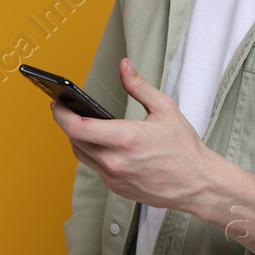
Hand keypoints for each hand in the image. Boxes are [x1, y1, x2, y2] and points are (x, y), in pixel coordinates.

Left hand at [50, 58, 254, 254]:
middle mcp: (115, 161)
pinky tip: (99, 143)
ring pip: (82, 156)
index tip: (57, 103)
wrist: (198, 183)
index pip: (77, 127)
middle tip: (64, 109)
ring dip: (76, 139)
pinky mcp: (117, 188)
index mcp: (125, 139)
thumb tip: (124, 65)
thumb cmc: (184, 146)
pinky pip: (95, 168)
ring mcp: (115, 178)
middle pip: (74, 141)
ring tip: (79, 123)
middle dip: (66, 124)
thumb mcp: (165, 109)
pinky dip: (92, 153)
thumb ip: (139, 86)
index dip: (61, 115)